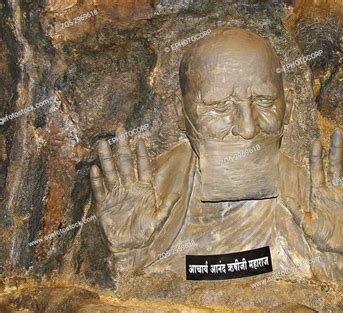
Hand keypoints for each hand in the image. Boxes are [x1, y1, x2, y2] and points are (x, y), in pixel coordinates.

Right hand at [90, 126, 178, 252]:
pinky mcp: (103, 204)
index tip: (139, 140)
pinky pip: (99, 189)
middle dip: (122, 147)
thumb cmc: (145, 234)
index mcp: (143, 190)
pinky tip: (95, 168)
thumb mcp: (158, 220)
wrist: (128, 247)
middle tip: (119, 130)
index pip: (142, 167)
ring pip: (110, 172)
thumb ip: (166, 207)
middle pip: (124, 164)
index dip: (141, 154)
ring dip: (106, 158)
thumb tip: (178, 194)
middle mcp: (128, 188)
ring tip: (102, 143)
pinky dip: (97, 180)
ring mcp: (115, 194)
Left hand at [303, 129, 342, 252]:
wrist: (338, 249)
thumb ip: (297, 211)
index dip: (317, 157)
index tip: (316, 142)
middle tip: (339, 131)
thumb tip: (283, 198)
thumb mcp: (306, 224)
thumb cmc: (321, 237)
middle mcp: (335, 189)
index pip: (318, 170)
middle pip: (336, 164)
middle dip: (337, 148)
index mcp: (320, 192)